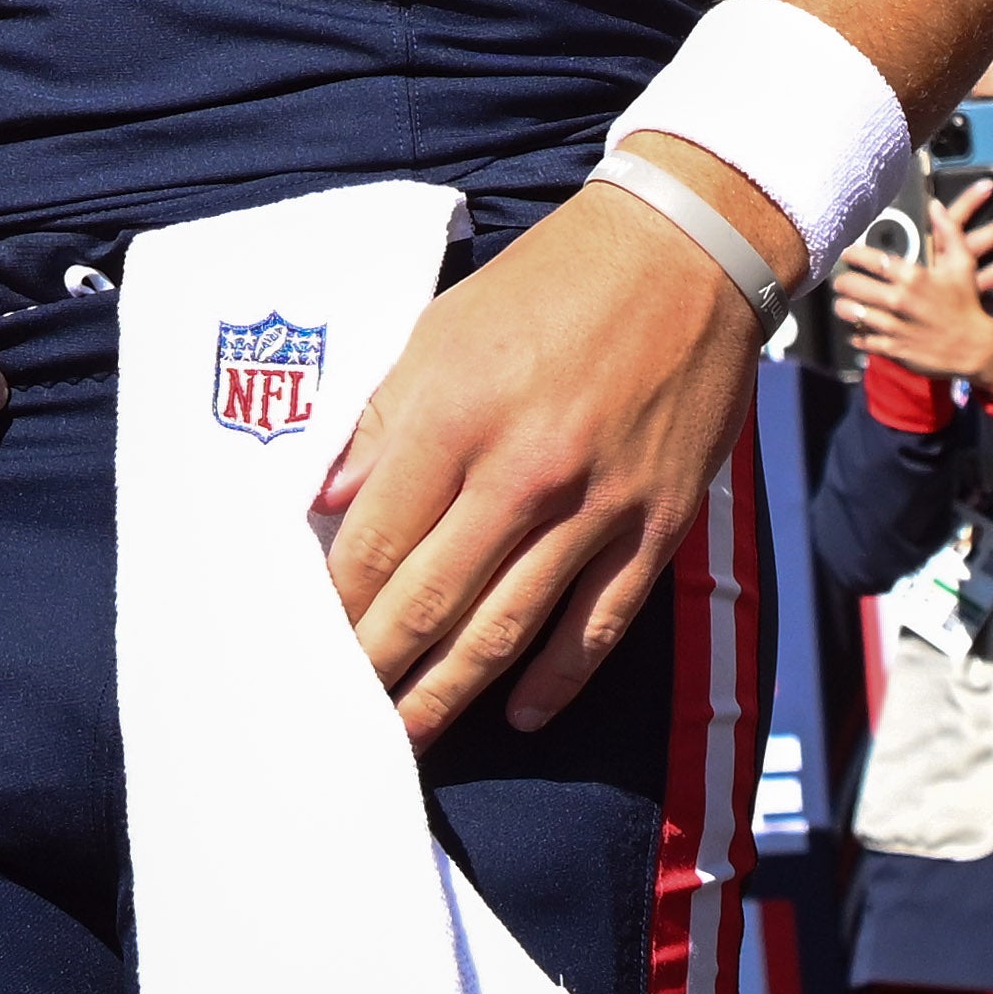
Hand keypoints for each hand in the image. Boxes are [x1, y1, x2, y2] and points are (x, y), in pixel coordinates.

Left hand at [317, 183, 763, 743]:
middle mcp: (523, 472)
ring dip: (453, 692)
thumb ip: (381, 419)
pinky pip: (599, 624)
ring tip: (410, 736)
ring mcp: (596, 508)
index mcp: (456, 416)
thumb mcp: (442, 329)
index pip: (379, 539)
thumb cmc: (546, 285)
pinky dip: (556, 679)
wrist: (681, 256)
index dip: (340, 603)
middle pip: (435, 599)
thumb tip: (327, 501)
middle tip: (345, 718)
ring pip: (510, 628)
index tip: (310, 643)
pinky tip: (518, 713)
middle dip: (382, 667)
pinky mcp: (656, 527)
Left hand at [828, 180, 992, 387]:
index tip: (846, 253)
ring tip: (843, 303)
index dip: (852, 254)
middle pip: (852, 285)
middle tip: (841, 281)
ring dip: (843, 307)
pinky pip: (862, 339)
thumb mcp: (962, 264)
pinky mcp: (893, 349)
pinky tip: (856, 328)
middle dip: (843, 282)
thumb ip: (948, 232)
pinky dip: (856, 334)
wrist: (977, 348)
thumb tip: (935, 204)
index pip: (869, 259)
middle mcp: (899, 300)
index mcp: (912, 276)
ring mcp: (894, 326)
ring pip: (851, 312)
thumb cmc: (967, 303)